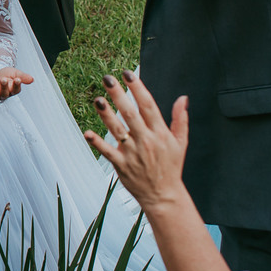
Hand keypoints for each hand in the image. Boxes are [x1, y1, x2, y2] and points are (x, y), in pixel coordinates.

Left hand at [0, 68, 34, 101]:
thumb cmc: (5, 74)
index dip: (16, 85)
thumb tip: (32, 79)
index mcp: (12, 90)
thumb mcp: (14, 73)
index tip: (17, 79)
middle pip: (5, 93)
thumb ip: (22, 76)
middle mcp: (3, 95)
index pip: (15, 89)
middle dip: (4, 87)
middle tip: (3, 79)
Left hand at [84, 71, 190, 213]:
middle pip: (131, 114)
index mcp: (160, 133)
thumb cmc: (171, 167)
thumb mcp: (181, 143)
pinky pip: (108, 152)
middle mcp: (146, 141)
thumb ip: (180, 119)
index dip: (138, 88)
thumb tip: (183, 98)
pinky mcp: (122, 165)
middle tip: (108, 79)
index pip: (148, 106)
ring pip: (117, 130)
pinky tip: (87, 133)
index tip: (128, 74)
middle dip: (119, 95)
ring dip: (106, 115)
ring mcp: (133, 153)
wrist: (164, 196)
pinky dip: (97, 143)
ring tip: (97, 99)